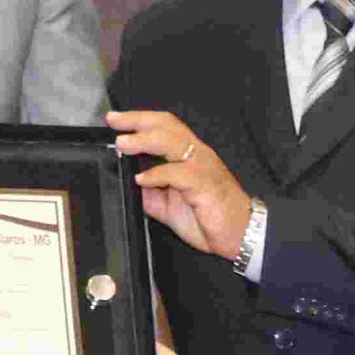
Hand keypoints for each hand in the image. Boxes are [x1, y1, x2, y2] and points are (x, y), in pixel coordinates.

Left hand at [108, 109, 257, 260]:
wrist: (239, 235)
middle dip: (137, 120)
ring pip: (172, 142)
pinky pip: (178, 174)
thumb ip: (149, 193)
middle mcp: (196, 155)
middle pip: (166, 125)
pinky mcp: (205, 184)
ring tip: (123, 144)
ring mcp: (202, 167)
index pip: (164, 126)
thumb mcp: (168, 205)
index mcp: (189, 155)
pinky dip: (157, 174)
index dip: (139, 120)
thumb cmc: (209, 217)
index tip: (115, 120)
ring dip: (144, 141)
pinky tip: (141, 179)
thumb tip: (126, 185)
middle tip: (114, 121)